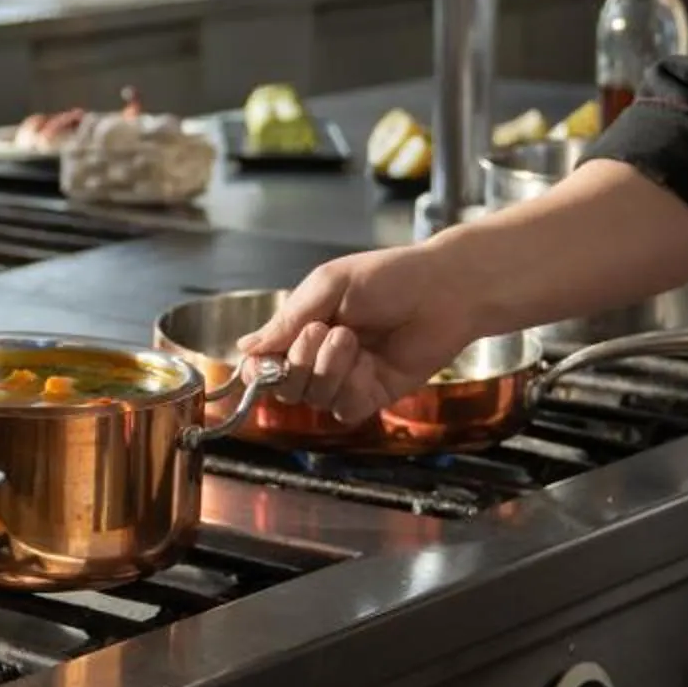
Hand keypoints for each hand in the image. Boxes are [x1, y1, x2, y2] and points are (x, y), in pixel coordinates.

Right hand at [235, 243, 483, 423]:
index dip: (259, 369)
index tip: (265, 362)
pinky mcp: (374, 395)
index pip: (265, 363)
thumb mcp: (328, 285)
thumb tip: (245, 348)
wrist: (443, 290)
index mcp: (303, 328)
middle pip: (285, 388)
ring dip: (327, 369)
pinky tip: (366, 363)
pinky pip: (345, 409)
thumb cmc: (388, 277)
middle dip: (297, 363)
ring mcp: (347, 379)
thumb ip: (287, 320)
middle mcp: (320, 358)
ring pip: (314, 398)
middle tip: (321, 332)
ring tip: (351, 338)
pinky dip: (350, 388)